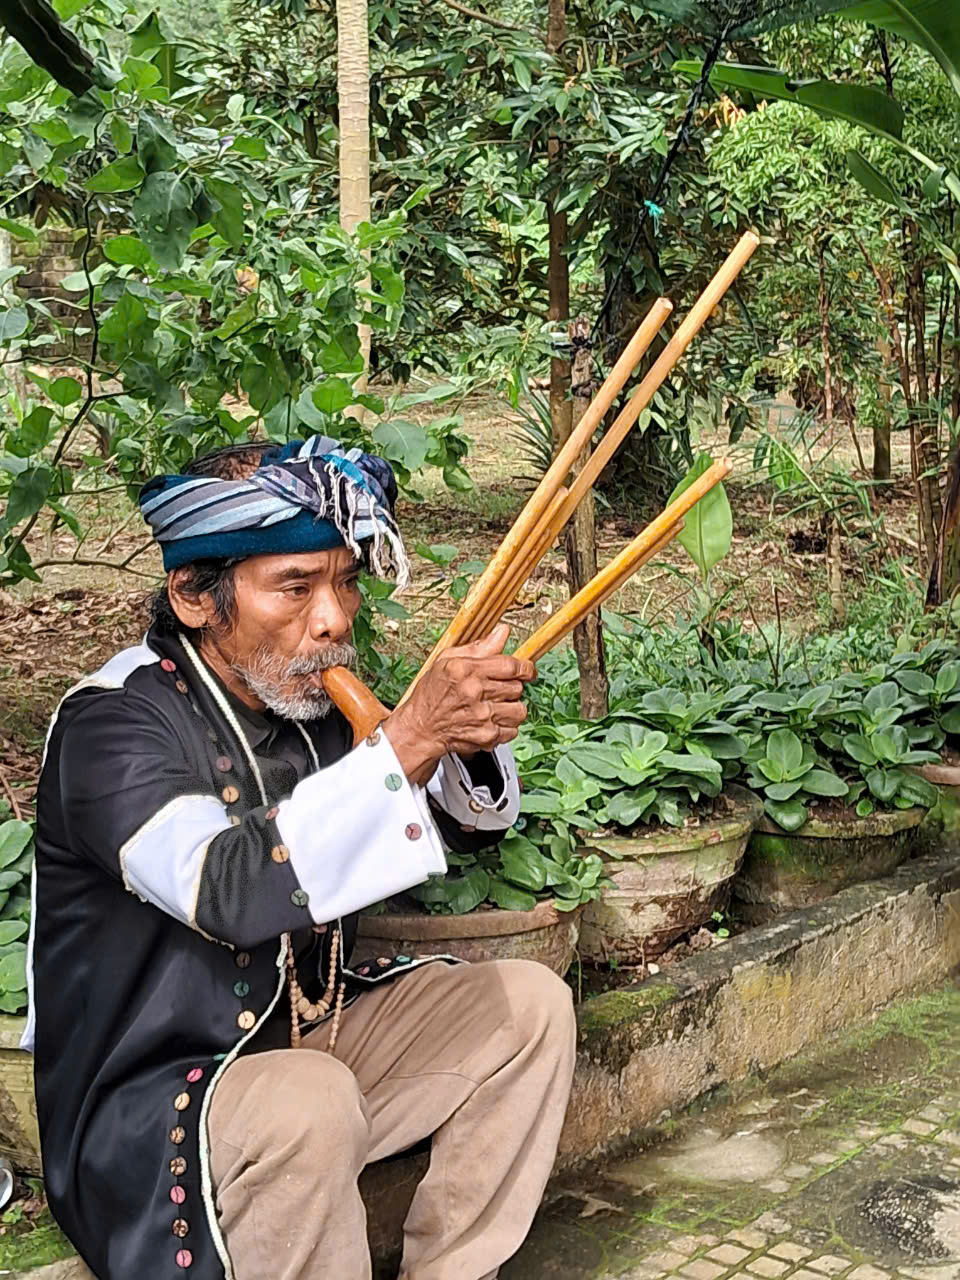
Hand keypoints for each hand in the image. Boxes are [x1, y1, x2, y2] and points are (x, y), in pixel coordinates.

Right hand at [382, 624, 535, 785]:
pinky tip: (492, 721)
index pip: (510, 666)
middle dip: (512, 687)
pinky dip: (506, 726)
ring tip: (497, 706)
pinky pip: (512, 730)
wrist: (421, 728)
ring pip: (519, 710)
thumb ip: (479, 647)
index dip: (525, 668)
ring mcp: (482, 716)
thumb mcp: (448, 661)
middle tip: (499, 689)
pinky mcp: (486, 736)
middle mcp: (475, 693)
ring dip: (512, 707)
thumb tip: (502, 632)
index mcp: (467, 671)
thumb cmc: (431, 695)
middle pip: (517, 687)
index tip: (527, 670)